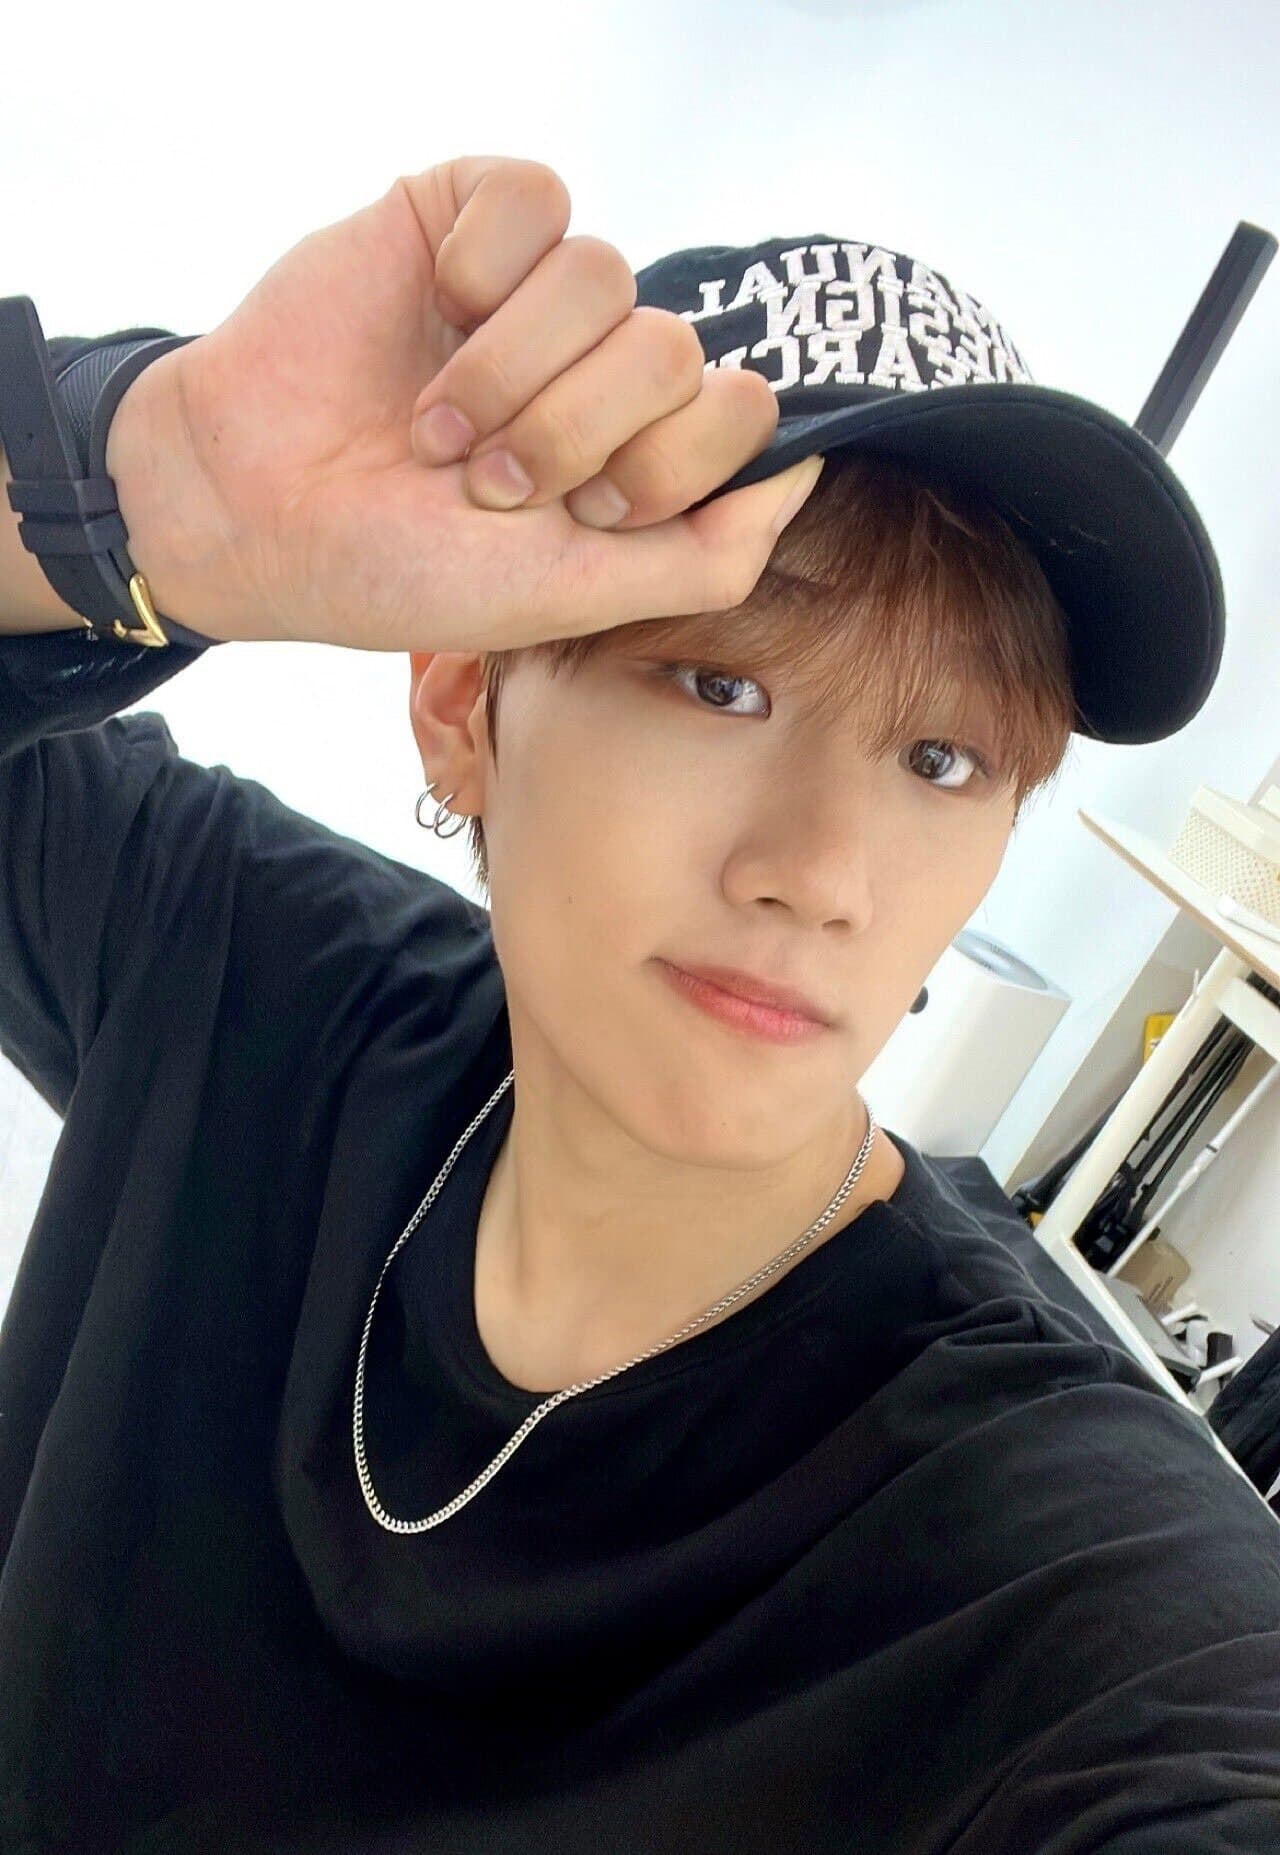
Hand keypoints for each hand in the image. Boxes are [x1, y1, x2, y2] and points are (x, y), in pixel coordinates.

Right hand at [106, 156, 824, 653]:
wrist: (255, 513)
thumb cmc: (404, 567)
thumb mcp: (570, 598)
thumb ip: (707, 556)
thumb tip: (810, 472)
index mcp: (638, 450)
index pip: (737, 411)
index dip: (663, 465)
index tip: (578, 513)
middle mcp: (601, 367)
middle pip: (676, 350)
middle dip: (573, 434)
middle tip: (487, 483)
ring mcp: (539, 292)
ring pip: (609, 277)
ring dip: (510, 373)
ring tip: (437, 427)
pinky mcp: (472, 219)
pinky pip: (539, 198)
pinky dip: (483, 269)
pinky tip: (433, 311)